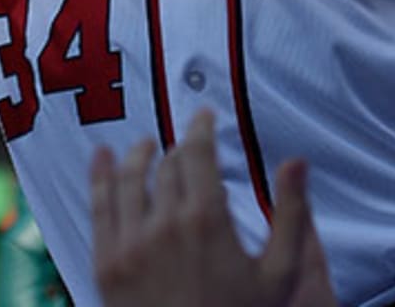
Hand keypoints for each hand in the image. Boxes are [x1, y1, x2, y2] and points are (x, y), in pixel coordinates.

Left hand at [90, 111, 337, 306]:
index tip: (203, 118)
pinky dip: (99, 175)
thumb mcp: (279, 276)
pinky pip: (97, 207)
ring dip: (138, 155)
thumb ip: (292, 215)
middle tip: (184, 147)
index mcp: (206, 220)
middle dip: (176, 150)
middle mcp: (163, 224)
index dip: (200, 128)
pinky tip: (101, 157)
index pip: (197, 153)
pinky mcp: (105, 265)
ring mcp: (129, 244)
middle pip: (165, 166)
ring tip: (145, 146)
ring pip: (128, 178)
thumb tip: (296, 162)